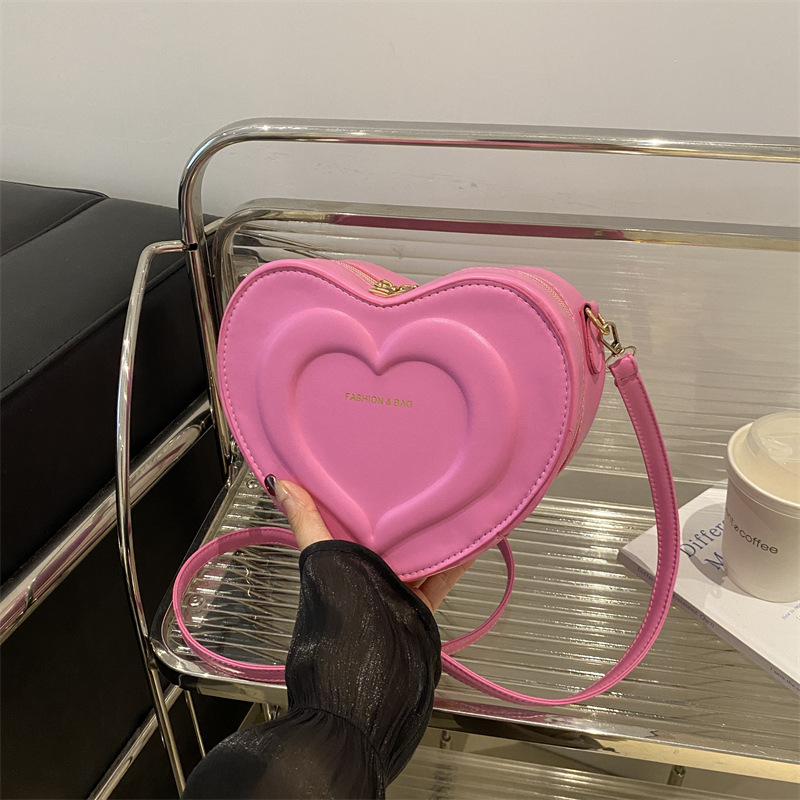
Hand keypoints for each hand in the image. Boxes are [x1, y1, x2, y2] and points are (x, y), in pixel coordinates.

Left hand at [267, 476, 471, 612]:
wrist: (367, 680)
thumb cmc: (341, 613)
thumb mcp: (322, 557)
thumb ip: (307, 522)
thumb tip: (280, 483)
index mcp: (347, 558)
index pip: (361, 521)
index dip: (373, 498)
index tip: (386, 467)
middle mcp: (372, 572)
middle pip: (395, 537)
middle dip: (409, 512)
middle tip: (429, 474)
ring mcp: (397, 590)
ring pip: (422, 554)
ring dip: (437, 532)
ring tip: (456, 499)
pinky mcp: (420, 606)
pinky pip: (443, 577)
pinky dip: (459, 560)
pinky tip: (474, 539)